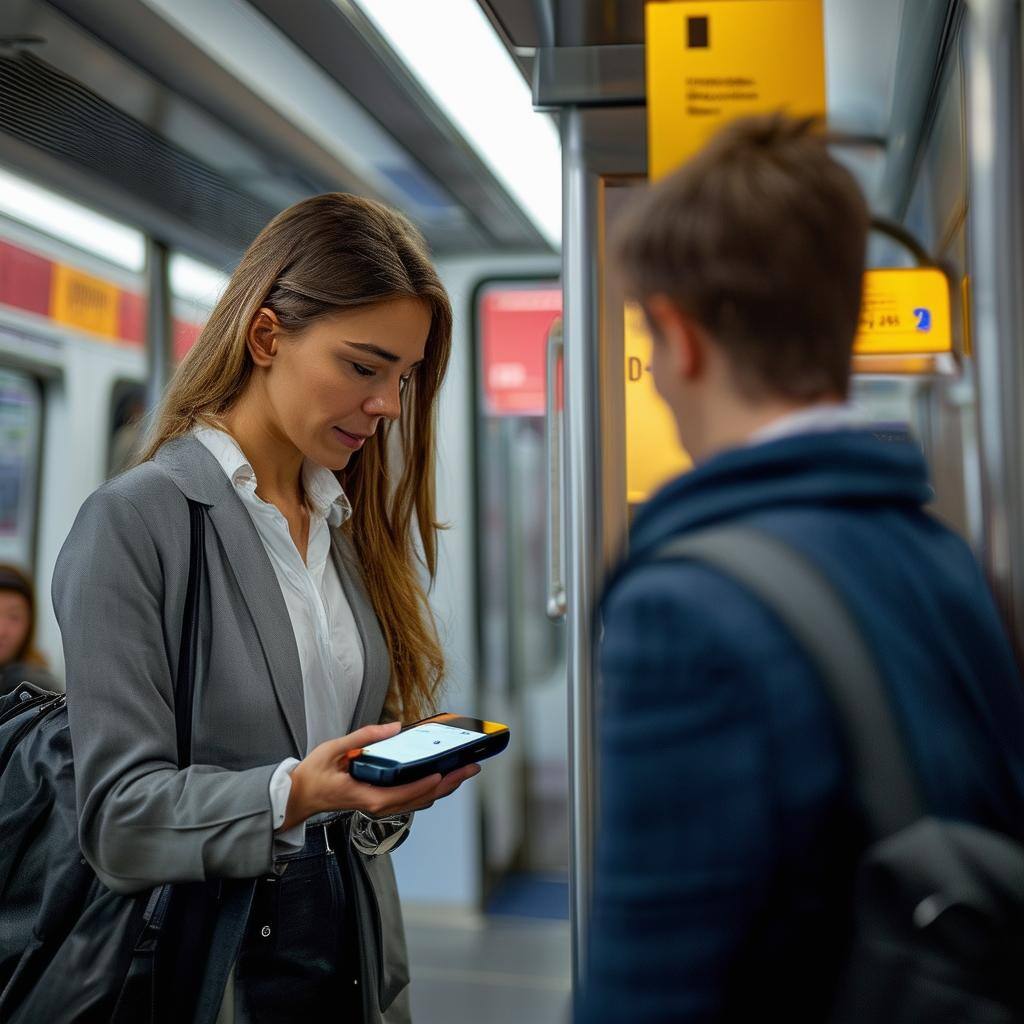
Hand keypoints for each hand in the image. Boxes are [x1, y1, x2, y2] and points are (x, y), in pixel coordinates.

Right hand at [280, 721, 480, 831]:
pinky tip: (441, 775)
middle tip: (472, 766)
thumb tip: (393, 727)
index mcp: (369, 796)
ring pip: (422, 801)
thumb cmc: (315, 775)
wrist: (301, 797)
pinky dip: (431, 788)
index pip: (408, 792)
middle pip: (423, 798)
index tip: (449, 770)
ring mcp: (383, 806)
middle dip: (450, 783)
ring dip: (445, 787)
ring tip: (464, 770)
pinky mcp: (383, 802)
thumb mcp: (334, 749)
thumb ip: (363, 737)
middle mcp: (380, 806)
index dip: (431, 782)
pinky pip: (413, 798)